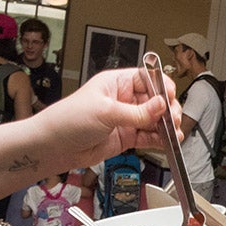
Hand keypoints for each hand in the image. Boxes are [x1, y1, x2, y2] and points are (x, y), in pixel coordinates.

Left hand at [34, 67, 177, 169]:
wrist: (53, 146)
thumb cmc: (68, 120)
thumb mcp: (105, 111)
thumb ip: (137, 111)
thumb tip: (161, 105)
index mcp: (117, 83)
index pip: (147, 78)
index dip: (161, 87)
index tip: (169, 98)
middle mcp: (123, 99)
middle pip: (155, 100)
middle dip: (166, 109)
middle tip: (171, 119)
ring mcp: (125, 119)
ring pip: (154, 120)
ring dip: (166, 126)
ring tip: (172, 133)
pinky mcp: (125, 137)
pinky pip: (148, 136)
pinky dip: (159, 139)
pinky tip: (167, 142)